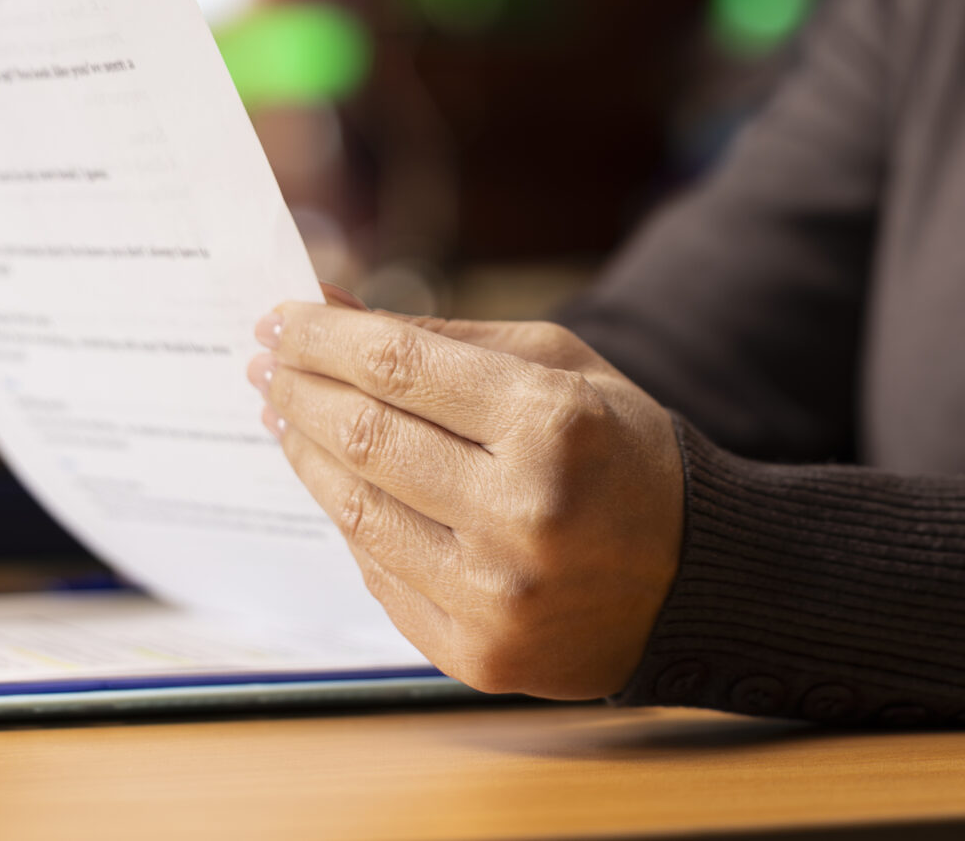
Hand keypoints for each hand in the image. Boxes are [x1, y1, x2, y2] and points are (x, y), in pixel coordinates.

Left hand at [248, 304, 682, 699]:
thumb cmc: (622, 452)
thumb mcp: (559, 367)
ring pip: (355, 511)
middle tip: (266, 363)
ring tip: (284, 418)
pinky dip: (349, 522)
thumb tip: (332, 311)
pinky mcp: (477, 653)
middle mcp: (521, 511)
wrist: (697, 578)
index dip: (322, 338)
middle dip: (300, 390)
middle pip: (364, 436)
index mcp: (552, 422)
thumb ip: (444, 340)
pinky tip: (334, 485)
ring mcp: (496, 593)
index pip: (398, 367)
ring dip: (305, 456)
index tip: (278, 319)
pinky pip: (379, 576)